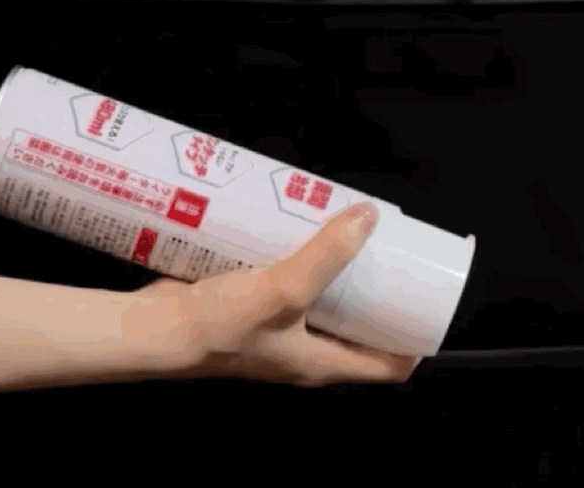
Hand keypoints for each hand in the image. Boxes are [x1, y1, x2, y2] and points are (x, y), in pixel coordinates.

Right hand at [134, 202, 418, 386]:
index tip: (430, 300)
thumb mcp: (284, 290)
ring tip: (354, 230)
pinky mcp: (256, 307)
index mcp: (321, 365)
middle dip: (379, 292)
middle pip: (359, 327)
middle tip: (393, 251)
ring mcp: (280, 330)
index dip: (414, 340)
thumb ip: (328, 256)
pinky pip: (293, 283)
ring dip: (340, 270)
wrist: (152, 330)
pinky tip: (306, 229)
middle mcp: (304, 352)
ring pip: (326, 301)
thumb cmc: (220, 327)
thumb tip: (370, 217)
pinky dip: (305, 260)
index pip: (387, 366)